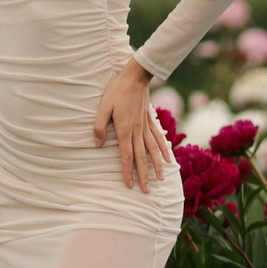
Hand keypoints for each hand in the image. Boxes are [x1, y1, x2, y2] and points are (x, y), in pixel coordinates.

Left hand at [92, 59, 172, 192]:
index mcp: (125, 130)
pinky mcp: (150, 121)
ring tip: (161, 179)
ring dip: (157, 166)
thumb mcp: (103, 107)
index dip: (128, 171)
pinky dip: (164, 150)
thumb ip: (100, 126)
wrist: (135, 76)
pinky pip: (158, 138)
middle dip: (143, 175)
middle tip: (146, 191)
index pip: (127, 156)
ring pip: (153, 150)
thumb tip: (97, 144)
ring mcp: (146, 126)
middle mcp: (137, 131)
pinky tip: (169, 159)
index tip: (129, 185)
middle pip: (141, 157)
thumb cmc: (117, 91)